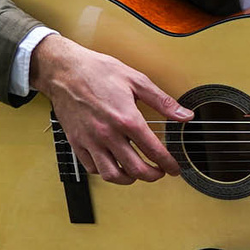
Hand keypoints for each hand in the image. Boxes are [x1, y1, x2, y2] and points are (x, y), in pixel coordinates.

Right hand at [31, 35, 187, 183]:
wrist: (63, 70)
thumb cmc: (97, 71)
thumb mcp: (137, 80)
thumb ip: (163, 102)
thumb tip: (185, 115)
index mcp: (127, 119)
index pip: (154, 151)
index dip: (168, 164)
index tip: (174, 168)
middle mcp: (108, 134)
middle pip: (135, 169)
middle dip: (153, 176)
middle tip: (159, 173)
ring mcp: (90, 140)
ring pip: (112, 174)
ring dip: (129, 179)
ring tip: (137, 173)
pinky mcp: (76, 142)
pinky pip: (92, 168)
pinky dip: (105, 172)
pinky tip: (114, 165)